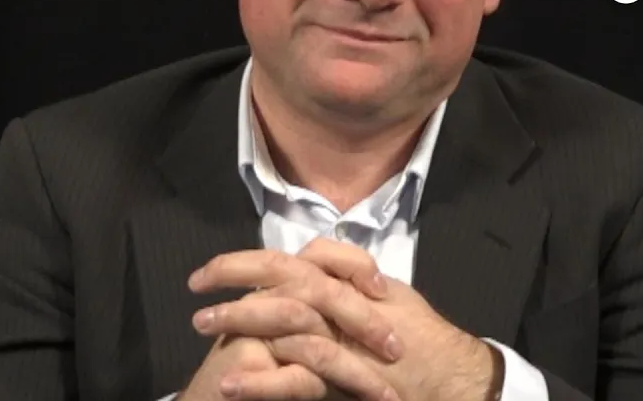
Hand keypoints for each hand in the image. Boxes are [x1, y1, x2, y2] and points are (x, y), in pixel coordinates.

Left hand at [190, 239, 500, 400]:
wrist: (446, 374)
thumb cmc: (417, 332)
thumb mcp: (385, 291)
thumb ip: (349, 273)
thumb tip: (314, 259)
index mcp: (344, 280)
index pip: (285, 258)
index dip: (243, 261)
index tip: (209, 272)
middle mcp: (340, 301)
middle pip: (279, 276)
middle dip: (232, 278)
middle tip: (196, 289)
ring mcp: (340, 338)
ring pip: (283, 318)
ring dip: (237, 320)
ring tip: (202, 325)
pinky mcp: (341, 378)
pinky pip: (295, 379)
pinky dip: (260, 382)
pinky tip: (231, 384)